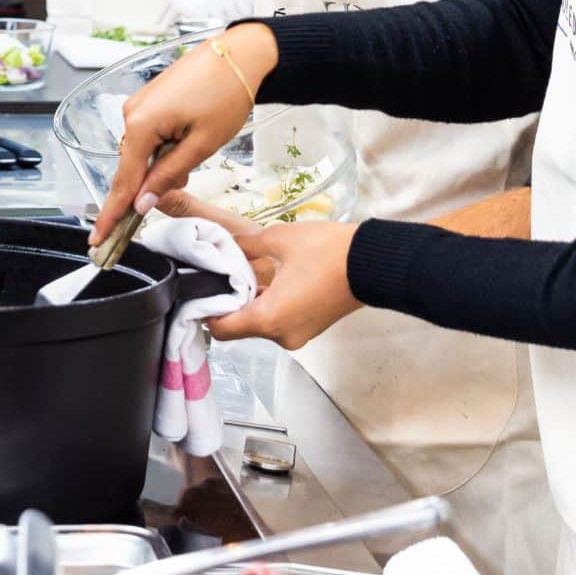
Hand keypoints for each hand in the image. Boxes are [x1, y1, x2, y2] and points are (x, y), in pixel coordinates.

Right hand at [93, 24, 274, 233]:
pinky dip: (165, 146)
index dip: (112, 214)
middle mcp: (131, 113)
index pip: (123, 181)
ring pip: (144, 151)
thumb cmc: (226, 93)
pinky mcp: (149, 100)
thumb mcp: (202, 144)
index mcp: (140, 124)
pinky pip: (149, 135)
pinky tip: (189, 138)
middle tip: (185, 178)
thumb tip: (143, 202)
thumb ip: (169, 175)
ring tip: (198, 146)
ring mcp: (138, 105)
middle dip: (153, 182)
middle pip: (133, 167)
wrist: (240, 54)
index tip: (98, 239)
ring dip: (164, 162)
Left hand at [204, 220, 362, 346]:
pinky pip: (279, 322)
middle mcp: (281, 335)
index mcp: (268, 319)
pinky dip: (270, 307)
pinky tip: (271, 282)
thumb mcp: (278, 239)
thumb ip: (245, 245)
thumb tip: (226, 245)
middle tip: (223, 277)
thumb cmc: (327, 252)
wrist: (373, 262)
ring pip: (260, 325)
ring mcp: (298, 335)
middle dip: (229, 304)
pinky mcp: (310, 329)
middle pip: (239, 328)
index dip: (206, 311)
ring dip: (251, 304)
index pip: (221, 330)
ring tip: (247, 275)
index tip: (202, 290)